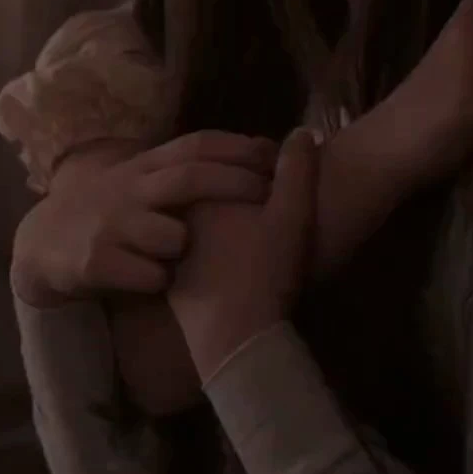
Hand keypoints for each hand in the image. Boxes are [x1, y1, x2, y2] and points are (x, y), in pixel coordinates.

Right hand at [10, 131, 275, 307]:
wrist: (44, 242)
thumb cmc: (109, 212)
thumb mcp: (138, 181)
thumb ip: (180, 170)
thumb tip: (248, 155)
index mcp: (143, 167)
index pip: (195, 145)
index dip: (236, 147)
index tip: (274, 152)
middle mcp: (129, 189)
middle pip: (188, 178)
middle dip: (233, 184)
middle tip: (268, 195)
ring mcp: (111, 225)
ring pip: (171, 235)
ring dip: (189, 246)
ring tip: (190, 258)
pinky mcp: (96, 261)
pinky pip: (149, 276)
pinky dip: (162, 280)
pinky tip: (162, 283)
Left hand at [168, 130, 318, 379]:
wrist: (235, 340)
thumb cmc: (262, 273)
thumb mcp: (290, 217)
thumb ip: (297, 171)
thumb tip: (301, 132)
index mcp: (195, 194)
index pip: (222, 162)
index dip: (259, 163)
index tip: (283, 173)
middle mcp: (174, 217)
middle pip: (207, 189)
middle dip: (239, 187)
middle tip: (276, 200)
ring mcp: (172, 251)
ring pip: (199, 221)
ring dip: (229, 218)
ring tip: (264, 230)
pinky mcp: (175, 282)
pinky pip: (196, 254)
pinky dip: (219, 250)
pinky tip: (246, 263)